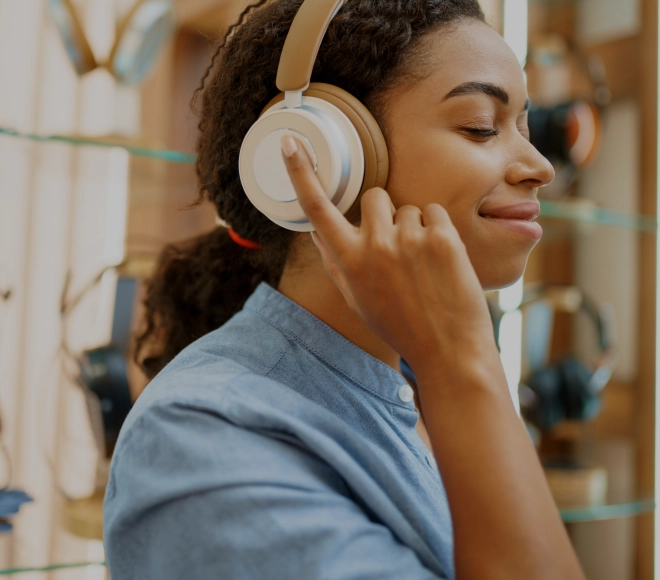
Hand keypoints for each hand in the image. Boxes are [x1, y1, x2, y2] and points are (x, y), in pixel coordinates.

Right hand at [281, 135, 500, 379]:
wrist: (448, 351)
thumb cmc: (399, 326)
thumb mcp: (356, 301)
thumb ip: (335, 263)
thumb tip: (318, 233)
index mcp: (348, 262)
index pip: (316, 209)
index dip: (301, 173)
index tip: (290, 142)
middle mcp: (374, 246)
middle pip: (374, 197)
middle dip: (386, 214)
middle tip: (400, 248)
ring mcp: (408, 239)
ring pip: (408, 208)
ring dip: (415, 228)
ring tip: (424, 265)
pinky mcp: (442, 237)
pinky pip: (434, 212)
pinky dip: (439, 231)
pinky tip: (442, 262)